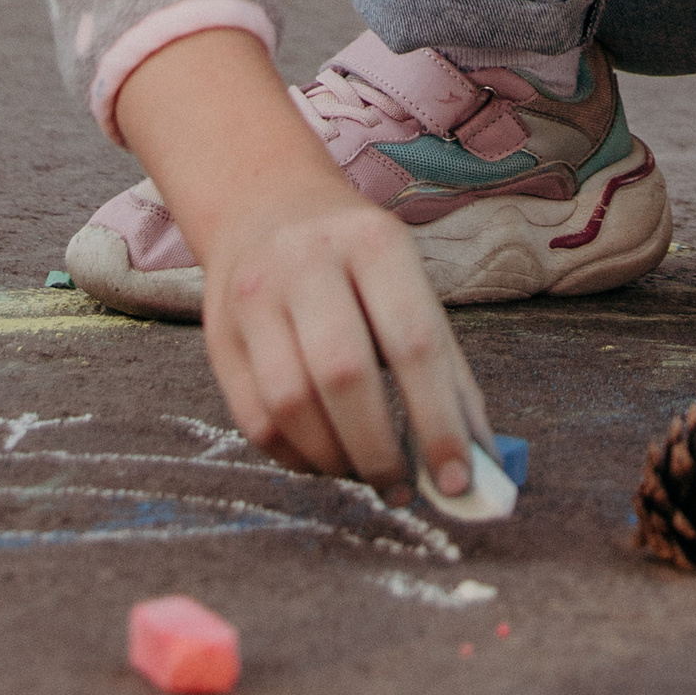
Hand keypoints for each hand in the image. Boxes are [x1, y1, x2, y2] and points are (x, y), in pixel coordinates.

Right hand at [201, 176, 490, 511]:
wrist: (265, 205)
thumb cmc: (358, 262)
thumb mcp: (410, 285)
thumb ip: (445, 372)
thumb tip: (477, 464)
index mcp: (374, 243)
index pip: (413, 343)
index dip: (439, 421)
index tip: (457, 482)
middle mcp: (307, 262)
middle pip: (344, 376)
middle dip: (380, 450)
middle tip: (403, 489)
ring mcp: (254, 297)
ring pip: (291, 404)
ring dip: (335, 460)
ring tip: (364, 471)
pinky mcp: (218, 336)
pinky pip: (255, 420)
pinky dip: (296, 457)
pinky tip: (324, 457)